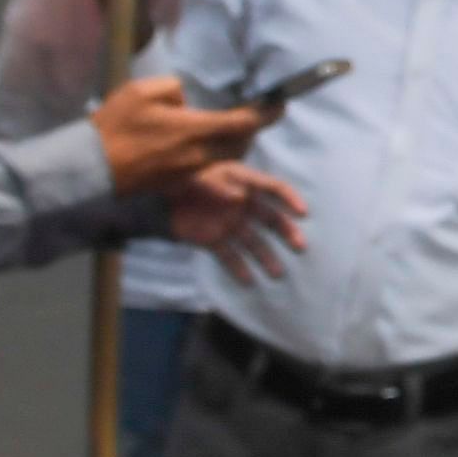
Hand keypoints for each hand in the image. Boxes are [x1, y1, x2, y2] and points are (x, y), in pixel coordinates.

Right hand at [93, 71, 268, 196]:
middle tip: (251, 116)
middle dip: (251, 130)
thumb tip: (186, 101)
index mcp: (195, 129)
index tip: (279, 105)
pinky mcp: (181, 181)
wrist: (94, 167)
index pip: (243, 122)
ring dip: (234, 144)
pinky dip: (215, 154)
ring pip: (228, 157)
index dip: (266, 114)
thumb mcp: (142, 91)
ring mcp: (191, 170)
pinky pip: (210, 167)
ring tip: (226, 128)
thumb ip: (172, 89)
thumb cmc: (116, 126)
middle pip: (243, 144)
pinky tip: (202, 143)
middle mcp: (200, 153)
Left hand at [163, 162, 306, 277]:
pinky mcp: (214, 240)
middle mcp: (242, 204)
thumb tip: (241, 197)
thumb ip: (219, 185)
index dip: (289, 199)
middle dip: (286, 232)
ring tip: (278, 274)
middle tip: (300, 246)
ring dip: (266, 257)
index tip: (303, 213)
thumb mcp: (199, 175)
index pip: (273, 188)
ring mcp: (229, 224)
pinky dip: (238, 269)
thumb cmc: (183, 178)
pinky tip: (248, 282)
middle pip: (270, 218)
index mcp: (242, 182)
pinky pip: (229, 256)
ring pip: (253, 242)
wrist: (154, 197)